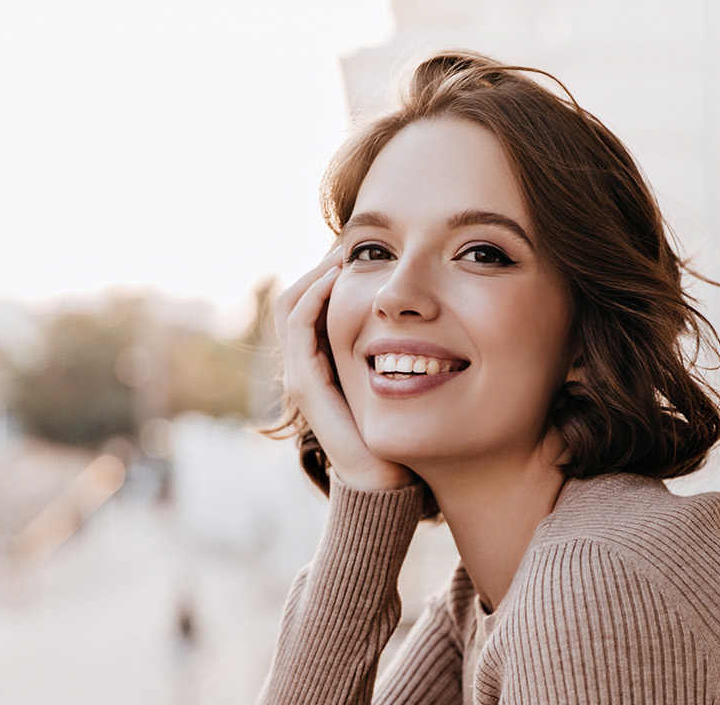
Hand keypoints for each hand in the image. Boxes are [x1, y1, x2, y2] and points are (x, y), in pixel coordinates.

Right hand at [274, 244, 416, 491]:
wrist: (388, 480)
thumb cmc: (400, 431)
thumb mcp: (399, 376)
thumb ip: (399, 346)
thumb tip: (428, 307)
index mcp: (323, 361)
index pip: (311, 300)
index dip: (331, 269)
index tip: (365, 247)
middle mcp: (305, 365)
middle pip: (296, 295)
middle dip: (322, 263)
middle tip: (353, 239)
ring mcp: (301, 375)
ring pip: (291, 304)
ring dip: (316, 272)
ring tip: (345, 250)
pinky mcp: (306, 386)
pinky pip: (299, 326)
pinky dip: (315, 295)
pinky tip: (340, 276)